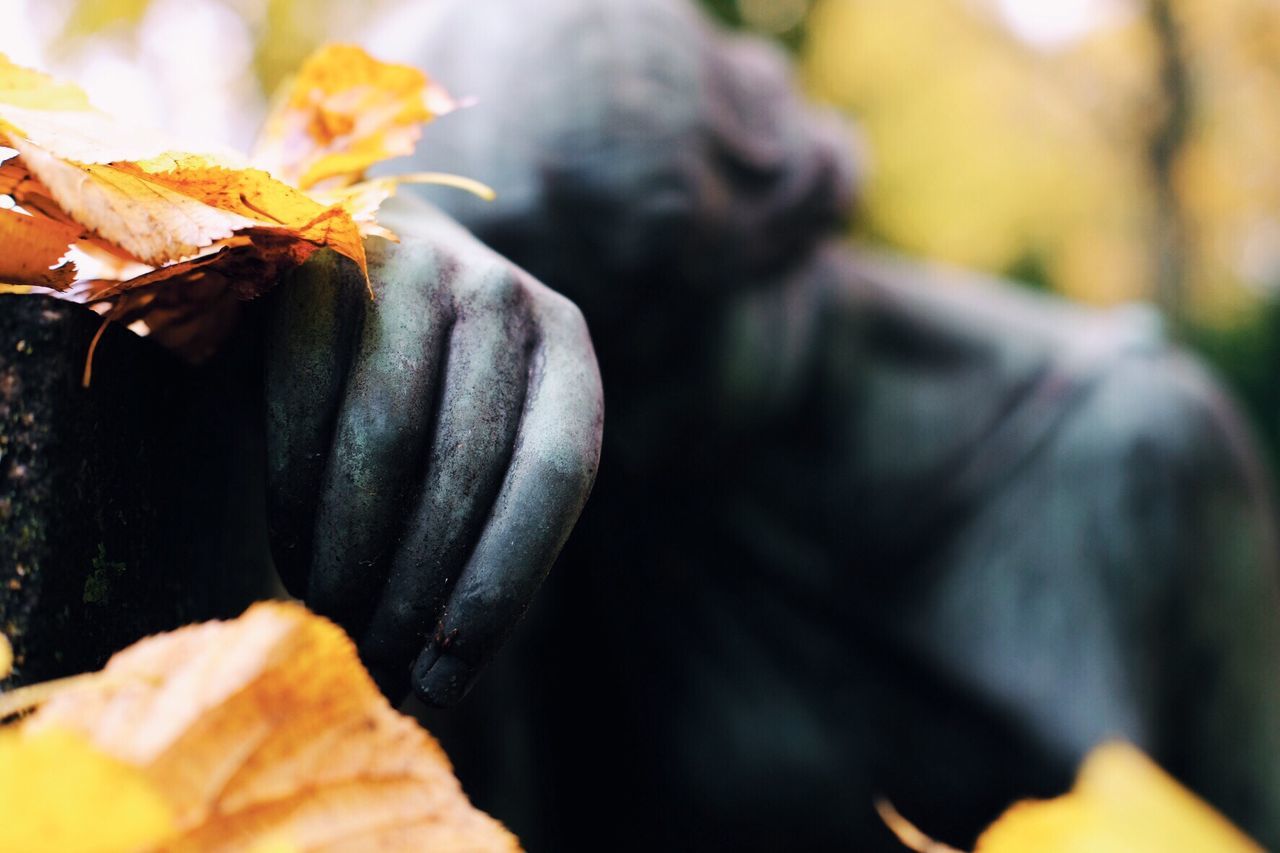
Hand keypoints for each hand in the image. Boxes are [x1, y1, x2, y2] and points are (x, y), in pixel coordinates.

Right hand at [263, 197, 602, 705]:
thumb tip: (433, 683)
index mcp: (565, 346)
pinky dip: (294, 490)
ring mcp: (414, 265)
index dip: (501, 584)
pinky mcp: (321, 255)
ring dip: (351, 550)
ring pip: (384, 437)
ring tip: (331, 616)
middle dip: (416, 586)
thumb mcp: (483, 432)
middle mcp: (502, 296)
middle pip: (467, 466)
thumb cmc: (425, 377)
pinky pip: (305, 393)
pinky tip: (292, 553)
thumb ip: (484, 516)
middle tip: (377, 662)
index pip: (556, 473)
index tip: (450, 675)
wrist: (348, 253)